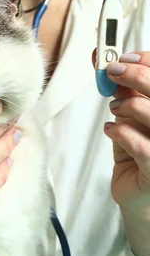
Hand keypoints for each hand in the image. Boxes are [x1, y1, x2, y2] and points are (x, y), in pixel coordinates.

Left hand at [94, 50, 149, 215]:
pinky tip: (111, 130)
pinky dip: (121, 133)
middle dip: (137, 75)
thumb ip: (127, 97)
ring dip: (128, 106)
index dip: (148, 61)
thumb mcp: (132, 121)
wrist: (140, 198)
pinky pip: (142, 146)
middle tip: (113, 72)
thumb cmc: (139, 156)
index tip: (123, 57)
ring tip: (115, 110)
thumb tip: (109, 67)